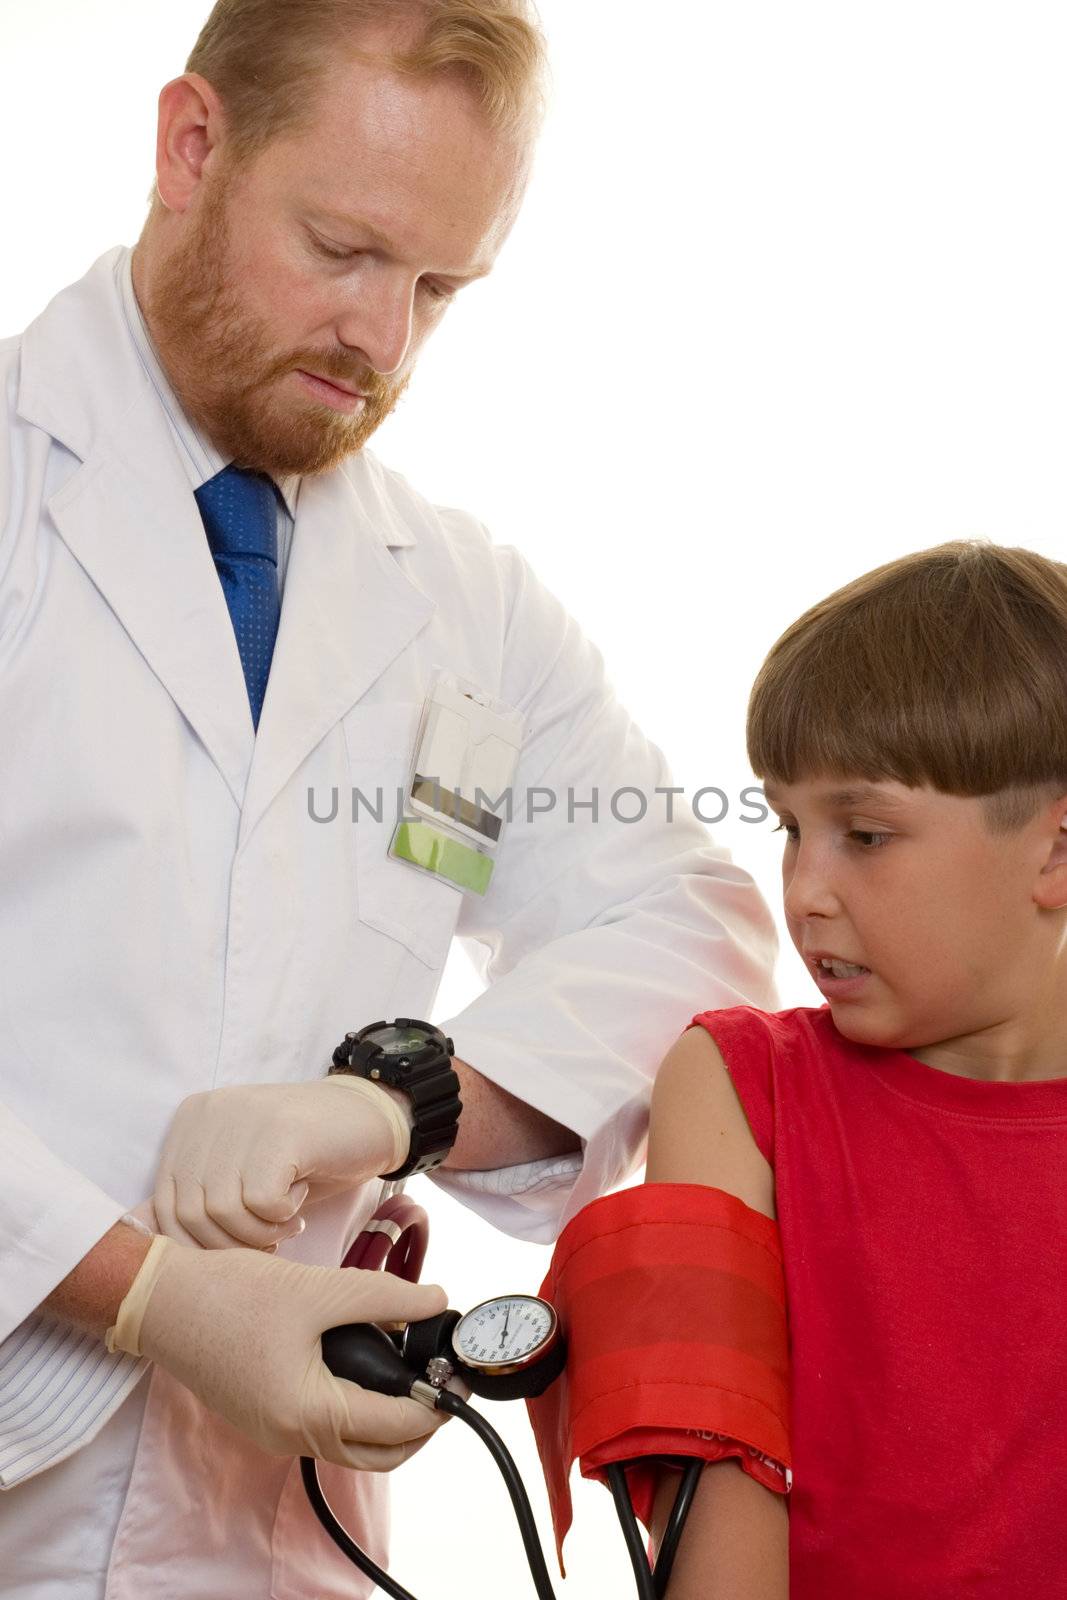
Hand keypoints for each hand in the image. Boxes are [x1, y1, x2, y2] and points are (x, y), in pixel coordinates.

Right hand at [133, 1240, 452, 1470]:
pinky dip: (356, 1413)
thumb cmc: (230, 1295)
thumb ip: (384, 1297)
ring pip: (351, 1445)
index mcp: (308, 1412)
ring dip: (388, 1421)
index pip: (395, 1425)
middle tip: (442, 1381)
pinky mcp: (264, 1417)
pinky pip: (324, 1429)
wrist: (161, 1301)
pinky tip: (367, 1370)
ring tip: (412, 1371)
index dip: (437, 1402)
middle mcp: (291, 1435)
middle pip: (378, 1453)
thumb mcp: (319, 1289)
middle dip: (419, 1424)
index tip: (461, 1375)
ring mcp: (275, 1431)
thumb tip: (434, 1301)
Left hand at [153, 1078, 408, 1249]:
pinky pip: (261, 1202)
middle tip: (268, 1241)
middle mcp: (209, 1113)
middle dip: (230, 1246)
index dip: (200, 1246)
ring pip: (223, 1212)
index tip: (240, 1248)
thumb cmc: (302, 1159)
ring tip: (286, 1220)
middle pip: (190, 1214)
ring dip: (260, 1234)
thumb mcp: (239, 1174)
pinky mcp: (281, 1130)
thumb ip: (199, 1198)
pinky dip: (283, 1216)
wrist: (369, 1119)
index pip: (163, 1205)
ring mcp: (244, 1116)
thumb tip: (154, 1250)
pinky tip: (301, 1195)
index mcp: (190, 1120)